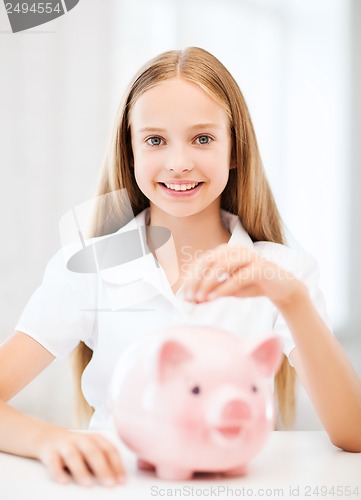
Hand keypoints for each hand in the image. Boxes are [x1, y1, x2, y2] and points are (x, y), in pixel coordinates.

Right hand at [35, 426, 124, 486]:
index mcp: (94, 439)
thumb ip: (101, 461)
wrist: (46, 436)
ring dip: (81, 470)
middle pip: (93, 451)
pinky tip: (63, 482)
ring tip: (88, 484)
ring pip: (73, 455)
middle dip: (102, 468)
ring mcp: (64, 444)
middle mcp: (80, 439)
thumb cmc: (75, 448)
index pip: (108, 449)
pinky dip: (58, 471)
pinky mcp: (48, 452)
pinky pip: (52, 462)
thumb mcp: (89, 450)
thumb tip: (116, 480)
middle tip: (109, 483)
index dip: (116, 464)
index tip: (121, 480)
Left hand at [183, 244, 304, 307]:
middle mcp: (236, 250)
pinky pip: (238, 277)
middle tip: (189, 297)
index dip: (190, 278)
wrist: (281, 288)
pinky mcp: (260, 267)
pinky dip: (223, 288)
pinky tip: (213, 298)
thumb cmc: (251, 285)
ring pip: (222, 266)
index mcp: (225, 251)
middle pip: (209, 261)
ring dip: (208, 283)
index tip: (183, 295)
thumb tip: (193, 300)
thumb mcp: (228, 288)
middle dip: (196, 280)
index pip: (202, 261)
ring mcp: (249, 256)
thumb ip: (212, 291)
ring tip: (200, 299)